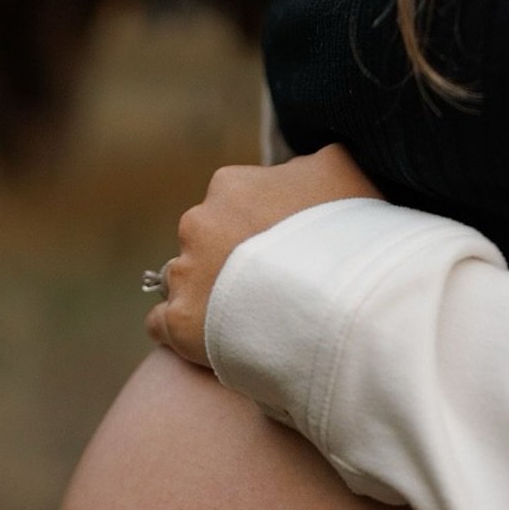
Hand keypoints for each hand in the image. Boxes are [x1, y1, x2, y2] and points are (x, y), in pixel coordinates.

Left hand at [145, 143, 381, 367]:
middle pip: (206, 242)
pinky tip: (210, 343)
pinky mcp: (179, 323)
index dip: (259, 229)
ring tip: (248, 321)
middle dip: (230, 262)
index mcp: (232, 186)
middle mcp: (198, 224)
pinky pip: (163, 324)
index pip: (234, 202)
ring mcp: (185, 274)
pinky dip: (180, 332)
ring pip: (185, 282)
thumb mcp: (343, 172)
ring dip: (209, 297)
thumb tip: (304, 169)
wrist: (335, 300)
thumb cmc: (346, 234)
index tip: (282, 251)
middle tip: (270, 288)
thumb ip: (314, 166)